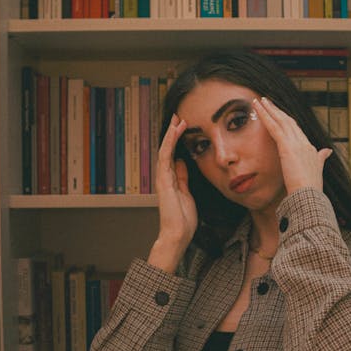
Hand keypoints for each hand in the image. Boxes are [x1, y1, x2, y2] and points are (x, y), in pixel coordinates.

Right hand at [153, 114, 197, 255]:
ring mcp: (162, 178)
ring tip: (177, 119)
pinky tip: (174, 132)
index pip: (173, 155)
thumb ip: (183, 178)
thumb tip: (182, 163)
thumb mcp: (187, 193)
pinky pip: (165, 157)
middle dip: (173, 133)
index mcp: (171, 180)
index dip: (177, 141)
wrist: (178, 233)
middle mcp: (165, 177)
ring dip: (171, 134)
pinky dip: (169, 143)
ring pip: (165, 150)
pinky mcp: (163, 180)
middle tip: (179, 117)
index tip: (183, 127)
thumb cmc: (183, 219)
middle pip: (167, 150)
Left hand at [252, 96, 331, 194]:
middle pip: (288, 120)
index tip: (278, 112)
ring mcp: (295, 143)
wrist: (309, 194)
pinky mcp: (286, 147)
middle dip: (276, 110)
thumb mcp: (317, 169)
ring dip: (268, 109)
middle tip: (266, 101)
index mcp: (309, 147)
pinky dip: (265, 116)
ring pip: (280, 120)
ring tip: (259, 101)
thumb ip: (321, 158)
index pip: (295, 128)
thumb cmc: (310, 187)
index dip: (286, 119)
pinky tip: (258, 109)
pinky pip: (274, 127)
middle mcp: (303, 142)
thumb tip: (327, 151)